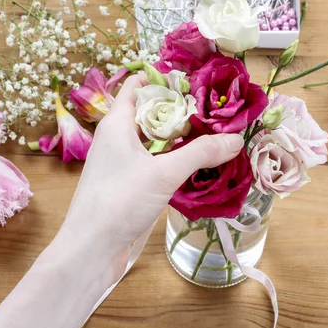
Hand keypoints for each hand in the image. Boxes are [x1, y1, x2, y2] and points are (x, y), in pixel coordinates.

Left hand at [0, 75, 243, 327]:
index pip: (137, 86)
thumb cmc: (120, 201)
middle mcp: (116, 138)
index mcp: (117, 124)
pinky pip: (153, 163)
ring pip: (153, 141)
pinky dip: (173, 161)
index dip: (163, 79)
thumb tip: (236, 138)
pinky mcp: (127, 184)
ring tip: (213, 135)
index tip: (194, 80)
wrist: (91, 248)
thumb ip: (201, 153)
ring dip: (179, 139)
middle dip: (180, 110)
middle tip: (214, 110)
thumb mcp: (165, 173)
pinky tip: (196, 167)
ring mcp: (121, 162)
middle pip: (150, 114)